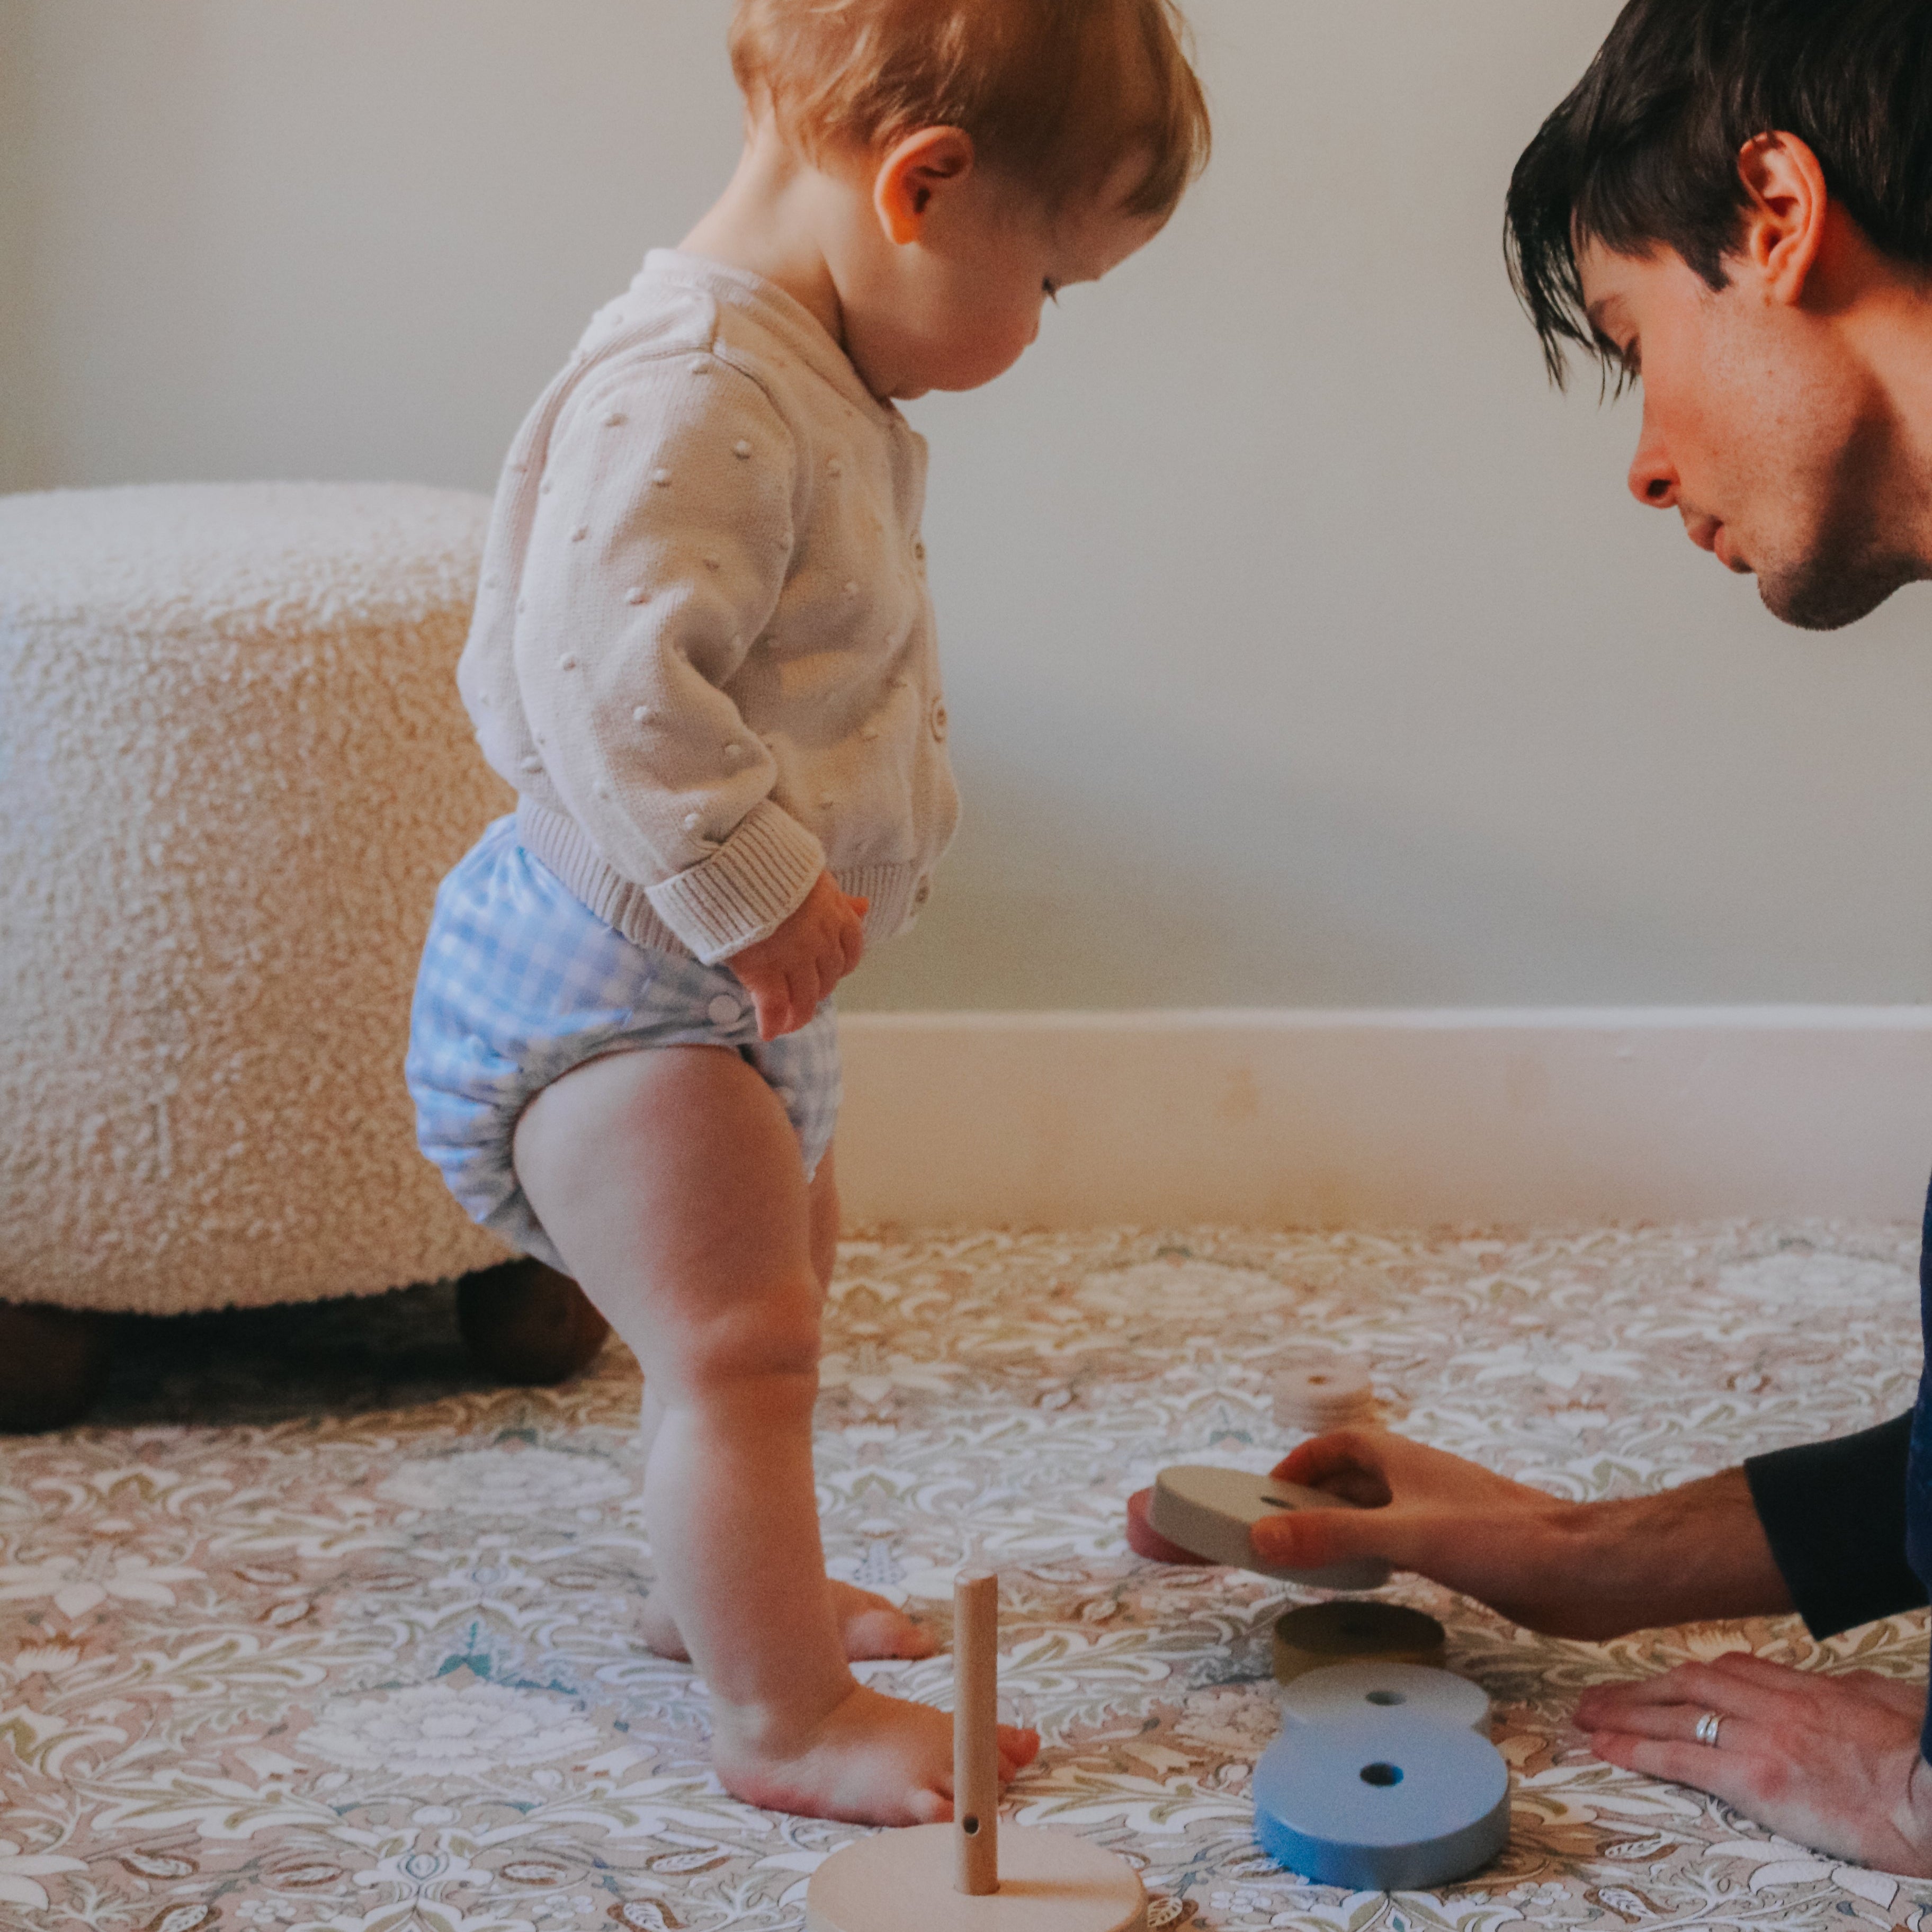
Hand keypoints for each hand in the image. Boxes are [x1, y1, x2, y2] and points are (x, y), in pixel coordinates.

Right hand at [727, 873, 867, 1040]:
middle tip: (804, 998)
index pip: (851, 951)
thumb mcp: (814, 876)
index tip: (829, 973)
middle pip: (828, 979)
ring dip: (799, 1015)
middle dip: (819, 991)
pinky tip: (767, 1032)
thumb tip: (865, 907)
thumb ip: (839, 899)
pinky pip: (774, 1006)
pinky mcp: (763, 970)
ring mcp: (793, 958)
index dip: (840, 966)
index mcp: (835, 916)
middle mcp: (820, 941)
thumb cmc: (772, 863)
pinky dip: (772, 1022)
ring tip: (789, 1023)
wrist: (738, 861)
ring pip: (805, 998)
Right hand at [1253, 1431, 1788, 1640]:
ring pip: (1377, 1512)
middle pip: (1350, 1479)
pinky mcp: (1462, 1550)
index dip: (1297, 1464)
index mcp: (1400, 1460)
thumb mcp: (1405, 1538)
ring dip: (1343, 1529)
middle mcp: (1417, 1480)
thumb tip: (1259, 1536)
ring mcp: (1441, 1514)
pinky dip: (1375, 1555)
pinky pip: (1402, 1542)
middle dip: (1312, 1499)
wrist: (1586, 1572)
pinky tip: (1371, 1582)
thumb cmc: (1501, 1542)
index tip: (1263, 1493)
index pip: (1334, 1446)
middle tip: (1277, 1534)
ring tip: (1311, 1561)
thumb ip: (1332, 1536)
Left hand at [1578, 1653, 1931, 1874]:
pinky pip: (1680, 1759)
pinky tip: (1605, 1747)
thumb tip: (1845, 1691)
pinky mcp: (1755, 1779)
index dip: (1690, 1677)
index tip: (1664, 1683)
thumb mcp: (1887, 1704)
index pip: (1732, 1670)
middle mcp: (1773, 1705)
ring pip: (1674, 1715)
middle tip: (1601, 1695)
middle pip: (1690, 1685)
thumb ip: (1853, 1693)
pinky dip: (1636, 1750)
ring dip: (1624, 1714)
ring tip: (1586, 1716)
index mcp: (1805, 1688)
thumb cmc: (1923, 1754)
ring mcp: (1759, 1739)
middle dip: (1642, 1689)